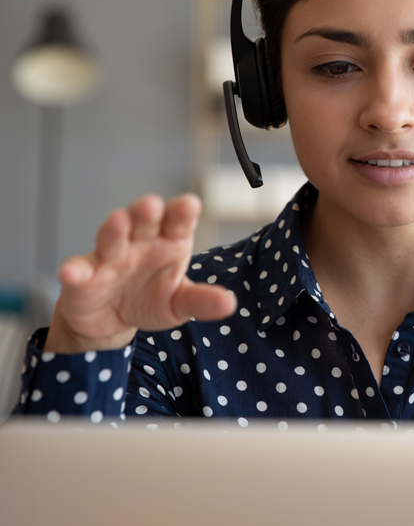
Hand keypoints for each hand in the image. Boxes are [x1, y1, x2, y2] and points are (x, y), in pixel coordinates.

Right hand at [45, 194, 236, 353]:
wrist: (112, 320)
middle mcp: (140, 242)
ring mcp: (110, 257)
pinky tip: (72, 272)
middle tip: (152, 204)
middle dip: (147, 211)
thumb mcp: (180, 304)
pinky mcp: (83, 277)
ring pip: (112, 237)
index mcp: (169, 242)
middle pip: (144, 221)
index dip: (182, 212)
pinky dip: (74, 270)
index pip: (178, 222)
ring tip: (118, 221)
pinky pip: (78, 271)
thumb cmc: (152, 299)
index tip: (189, 204)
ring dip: (114, 229)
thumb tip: (230, 304)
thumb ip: (202, 301)